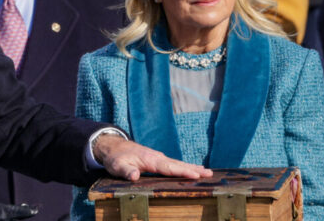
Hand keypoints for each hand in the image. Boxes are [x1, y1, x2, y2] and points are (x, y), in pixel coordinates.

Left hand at [94, 135, 212, 180]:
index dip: (183, 172)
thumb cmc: (116, 158)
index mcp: (150, 160)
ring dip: (192, 168)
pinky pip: (174, 165)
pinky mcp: (157, 161)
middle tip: (209, 174)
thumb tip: (134, 176)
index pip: (169, 167)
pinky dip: (184, 167)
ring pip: (177, 164)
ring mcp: (158, 158)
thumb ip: (126, 171)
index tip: (196, 175)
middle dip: (194, 169)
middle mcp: (157, 158)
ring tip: (207, 172)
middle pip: (178, 165)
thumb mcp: (117, 166)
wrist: (114, 147)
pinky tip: (192, 170)